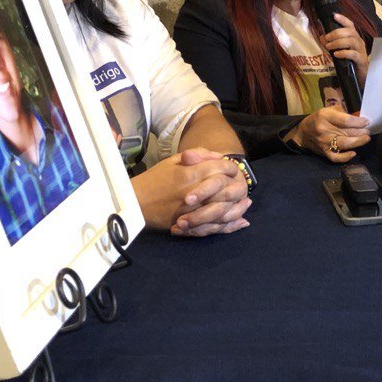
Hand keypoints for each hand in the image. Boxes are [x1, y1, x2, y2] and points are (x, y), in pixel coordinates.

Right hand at [132, 149, 249, 236]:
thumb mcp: (173, 160)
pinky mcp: (191, 224)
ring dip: (238, 206)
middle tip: (242, 187)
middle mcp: (196, 190)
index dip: (231, 168)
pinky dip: (230, 225)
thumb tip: (219, 156)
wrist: (135, 202)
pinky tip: (241, 222)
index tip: (232, 170)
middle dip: (238, 187)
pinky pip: (216, 226)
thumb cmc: (155, 179)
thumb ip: (198, 155)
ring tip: (246, 204)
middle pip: (228, 188)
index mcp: (191, 172)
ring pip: (225, 209)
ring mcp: (194, 210)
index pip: (223, 168)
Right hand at [286, 106, 370, 161]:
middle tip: (369, 130)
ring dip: (358, 142)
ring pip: (344, 144)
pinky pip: (336, 157)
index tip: (367, 122)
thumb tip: (359, 118)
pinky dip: (346, 157)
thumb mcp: (328, 110)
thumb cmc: (319, 119)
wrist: (303, 133)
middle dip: (361, 132)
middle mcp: (324, 129)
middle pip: (347, 132)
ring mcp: (324, 142)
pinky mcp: (324, 152)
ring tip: (366, 138)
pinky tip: (353, 153)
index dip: (358, 122)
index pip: (345, 120)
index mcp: (325, 116)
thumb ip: (343, 113)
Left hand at [318, 13, 369, 84]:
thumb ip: (332, 44)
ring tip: (329, 47)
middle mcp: (359, 42)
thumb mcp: (340, 51)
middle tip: (326, 39)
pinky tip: (336, 54)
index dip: (343, 19)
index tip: (334, 16)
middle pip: (350, 32)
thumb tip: (322, 37)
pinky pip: (353, 54)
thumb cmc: (350, 61)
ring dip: (338, 43)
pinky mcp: (361, 60)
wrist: (360, 76)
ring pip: (351, 41)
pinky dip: (344, 53)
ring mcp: (361, 50)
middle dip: (336, 33)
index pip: (350, 25)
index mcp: (354, 37)